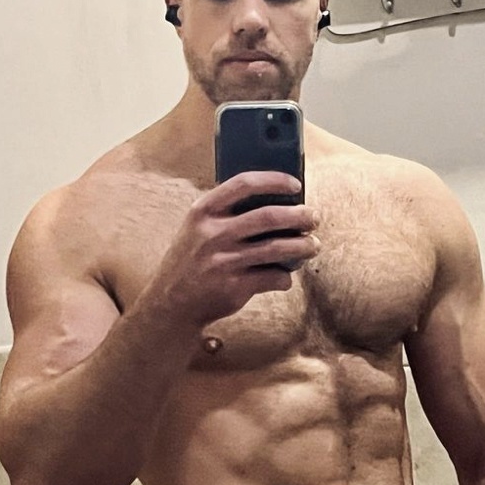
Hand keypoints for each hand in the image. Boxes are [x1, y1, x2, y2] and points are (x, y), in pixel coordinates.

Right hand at [155, 171, 319, 325]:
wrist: (171, 303)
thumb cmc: (192, 259)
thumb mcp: (197, 228)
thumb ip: (226, 212)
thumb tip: (276, 201)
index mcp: (203, 212)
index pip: (244, 184)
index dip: (274, 180)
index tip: (295, 185)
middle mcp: (213, 234)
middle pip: (269, 216)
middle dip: (299, 215)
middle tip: (314, 218)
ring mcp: (224, 261)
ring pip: (278, 248)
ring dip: (303, 246)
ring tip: (313, 245)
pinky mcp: (235, 287)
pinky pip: (273, 277)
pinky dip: (285, 277)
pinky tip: (286, 276)